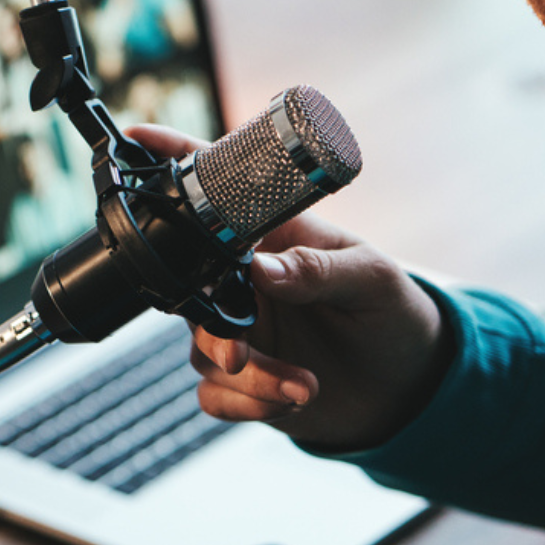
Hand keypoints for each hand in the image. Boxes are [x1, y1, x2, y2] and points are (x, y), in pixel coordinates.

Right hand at [126, 125, 452, 450]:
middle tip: (240, 355)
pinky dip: (246, 405)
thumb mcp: (372, 280)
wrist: (407, 387)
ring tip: (304, 386)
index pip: (217, 196)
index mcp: (273, 238)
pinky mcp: (243, 380)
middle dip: (212, 330)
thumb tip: (262, 269)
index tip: (137, 139)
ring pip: (202, 353)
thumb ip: (318, 269)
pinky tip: (292, 400)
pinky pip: (213, 395)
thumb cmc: (393, 315)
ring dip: (249, 378)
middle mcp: (247, 281)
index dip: (173, 162)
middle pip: (192, 292)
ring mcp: (241, 331)